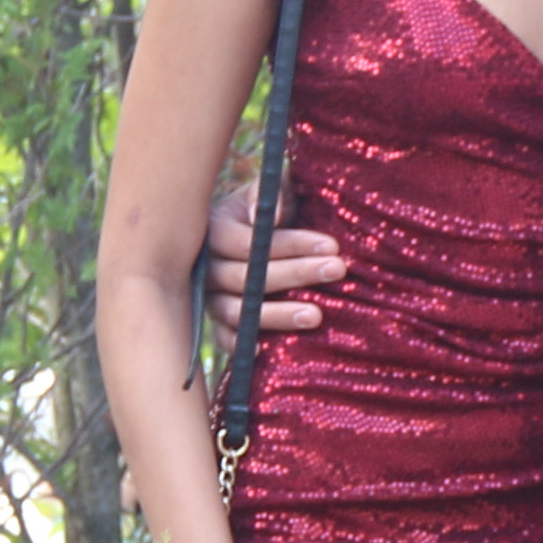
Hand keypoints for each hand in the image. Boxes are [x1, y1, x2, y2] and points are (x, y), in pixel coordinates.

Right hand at [206, 172, 345, 339]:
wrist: (253, 235)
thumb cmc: (267, 210)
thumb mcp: (270, 192)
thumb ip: (271, 193)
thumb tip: (269, 216)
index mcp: (213, 229)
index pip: (248, 243)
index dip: (290, 245)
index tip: (331, 246)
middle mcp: (206, 267)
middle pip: (244, 278)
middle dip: (295, 274)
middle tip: (337, 270)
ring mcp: (210, 298)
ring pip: (236, 313)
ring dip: (277, 316)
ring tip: (316, 316)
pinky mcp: (218, 324)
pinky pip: (225, 340)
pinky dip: (242, 347)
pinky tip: (266, 351)